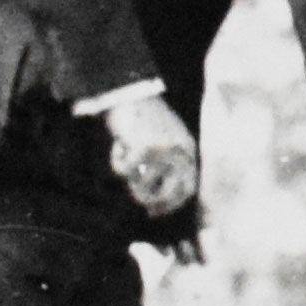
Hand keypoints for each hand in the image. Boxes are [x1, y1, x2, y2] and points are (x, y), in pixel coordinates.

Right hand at [99, 87, 199, 218]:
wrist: (130, 93)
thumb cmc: (145, 118)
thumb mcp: (166, 140)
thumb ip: (168, 164)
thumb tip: (155, 199)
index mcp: (188, 151)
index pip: (187, 188)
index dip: (171, 204)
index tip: (154, 212)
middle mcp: (179, 153)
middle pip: (167, 194)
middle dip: (150, 200)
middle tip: (136, 197)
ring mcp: (162, 152)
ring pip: (142, 185)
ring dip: (130, 177)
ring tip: (125, 160)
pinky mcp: (143, 149)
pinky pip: (124, 172)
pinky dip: (117, 162)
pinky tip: (118, 146)